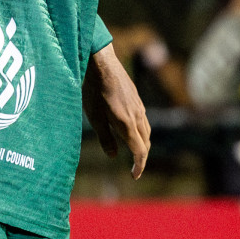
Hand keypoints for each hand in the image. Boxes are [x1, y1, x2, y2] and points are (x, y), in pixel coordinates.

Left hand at [82, 43, 150, 178]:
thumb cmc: (93, 89)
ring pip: (146, 131)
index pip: (139, 151)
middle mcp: (137, 116)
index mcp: (127, 123)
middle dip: (142, 157)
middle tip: (134, 168)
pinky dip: (140, 131)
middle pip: (146, 143)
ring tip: (134, 152)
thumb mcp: (94, 116)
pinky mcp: (137, 98)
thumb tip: (114, 155)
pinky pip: (143, 120)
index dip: (138, 165)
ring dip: (142, 144)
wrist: (101, 62)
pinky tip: (131, 130)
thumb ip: (105, 137)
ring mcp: (139, 106)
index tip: (134, 176)